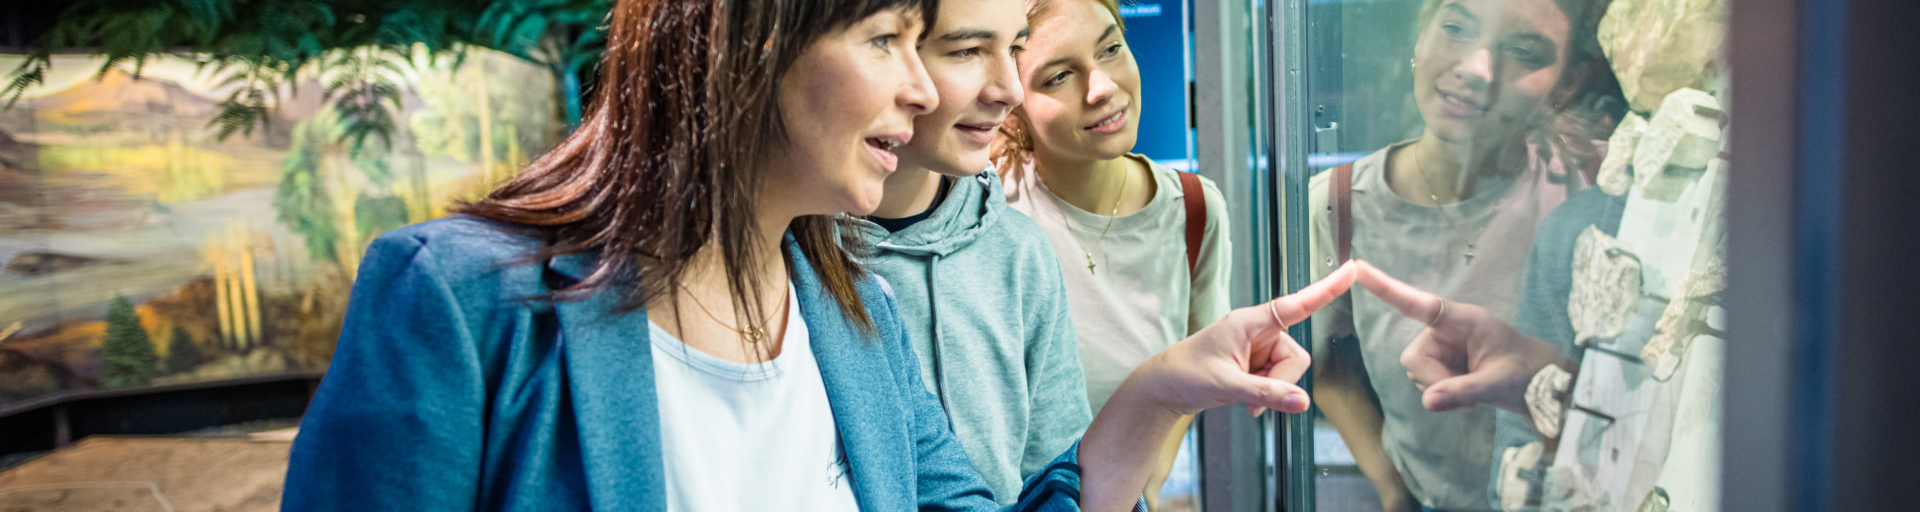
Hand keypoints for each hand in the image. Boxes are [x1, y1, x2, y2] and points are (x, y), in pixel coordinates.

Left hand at [1131, 261, 1356, 416]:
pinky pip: (1279, 382)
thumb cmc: (1186, 376)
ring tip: (1242, 398)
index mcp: (1250, 322)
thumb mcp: (1227, 385)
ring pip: (1289, 372)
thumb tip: (1303, 402)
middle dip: (1281, 381)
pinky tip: (1246, 403)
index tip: (1353, 268)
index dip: (1328, 288)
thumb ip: (1267, 394)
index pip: (1297, 303)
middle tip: (1250, 395)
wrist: (1164, 390)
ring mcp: (1258, 348)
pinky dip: (1267, 396)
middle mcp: (1258, 330)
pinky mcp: (1256, 364)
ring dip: (1271, 391)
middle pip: (1296, 356)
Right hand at [1352, 261, 1572, 412]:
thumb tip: (1428, 401)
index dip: (1386, 287)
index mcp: (1462, 320)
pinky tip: (1468, 397)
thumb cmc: (1531, 374)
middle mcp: (1448, 331)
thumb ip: (1463, 391)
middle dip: (1433, 380)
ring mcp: (1446, 349)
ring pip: (1418, 373)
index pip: (1418, 303)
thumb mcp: (1499, 383)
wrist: (1547, 389)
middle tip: (1465, 394)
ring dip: (1440, 389)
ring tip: (1474, 394)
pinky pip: (1428, 383)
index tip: (1357, 268)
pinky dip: (1443, 395)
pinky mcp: (1447, 366)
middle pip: (1414, 356)